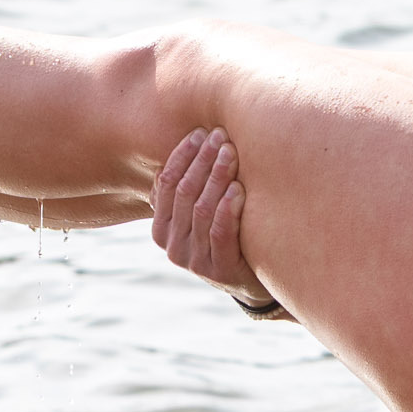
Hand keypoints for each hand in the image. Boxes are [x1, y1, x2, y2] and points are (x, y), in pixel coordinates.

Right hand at [149, 128, 275, 310]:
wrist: (251, 279)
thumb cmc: (226, 235)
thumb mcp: (201, 214)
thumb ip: (190, 187)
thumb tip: (192, 139)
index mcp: (161, 227)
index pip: (165, 183)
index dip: (183, 155)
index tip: (201, 131)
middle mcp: (172, 245)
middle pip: (184, 192)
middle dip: (202, 160)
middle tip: (221, 136)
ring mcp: (194, 260)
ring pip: (201, 209)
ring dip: (217, 177)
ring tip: (231, 152)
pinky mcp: (219, 270)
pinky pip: (220, 233)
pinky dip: (227, 208)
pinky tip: (238, 188)